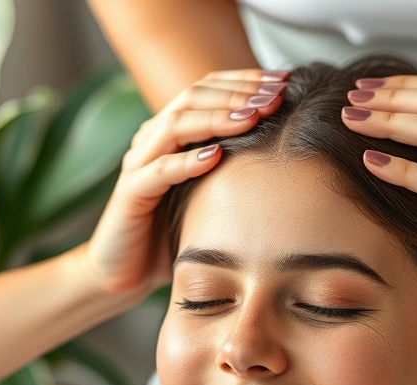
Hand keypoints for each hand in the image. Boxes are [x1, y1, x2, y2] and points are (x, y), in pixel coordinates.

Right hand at [72, 69, 288, 300]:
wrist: (125, 272)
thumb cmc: (174, 231)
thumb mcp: (211, 192)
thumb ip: (235, 165)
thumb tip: (291, 147)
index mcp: (171, 131)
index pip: (208, 88)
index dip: (244, 81)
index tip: (285, 82)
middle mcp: (153, 139)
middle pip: (193, 96)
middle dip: (238, 94)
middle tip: (275, 96)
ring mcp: (139, 163)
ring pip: (176, 125)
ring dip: (217, 118)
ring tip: (252, 118)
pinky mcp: (130, 193)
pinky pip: (159, 170)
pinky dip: (188, 161)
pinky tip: (216, 157)